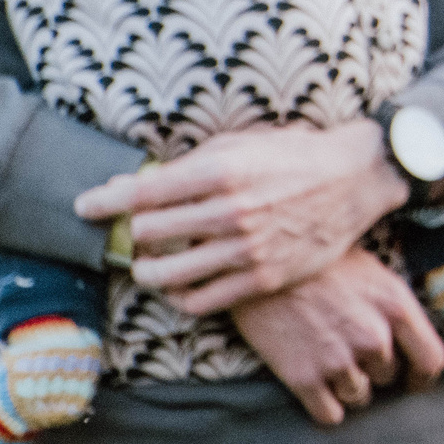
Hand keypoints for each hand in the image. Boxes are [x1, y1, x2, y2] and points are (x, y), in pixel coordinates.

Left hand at [74, 121, 408, 313]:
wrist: (357, 178)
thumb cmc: (295, 155)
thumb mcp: (241, 144)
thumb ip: (188, 165)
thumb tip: (132, 185)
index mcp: (222, 171)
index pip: (143, 193)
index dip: (104, 202)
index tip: (87, 207)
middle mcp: (231, 211)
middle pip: (148, 232)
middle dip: (132, 231)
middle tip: (133, 231)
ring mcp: (247, 249)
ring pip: (167, 273)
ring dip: (147, 268)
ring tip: (148, 263)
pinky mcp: (263, 278)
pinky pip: (200, 300)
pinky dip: (179, 296)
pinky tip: (179, 284)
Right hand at [230, 248, 443, 425]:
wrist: (258, 263)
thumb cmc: (317, 262)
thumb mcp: (370, 271)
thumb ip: (392, 306)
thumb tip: (407, 337)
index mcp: (396, 306)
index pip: (431, 359)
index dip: (422, 376)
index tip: (412, 381)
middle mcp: (374, 337)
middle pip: (389, 377)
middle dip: (374, 370)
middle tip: (350, 352)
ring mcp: (339, 360)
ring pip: (359, 396)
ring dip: (348, 387)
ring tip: (327, 361)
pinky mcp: (304, 378)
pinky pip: (330, 414)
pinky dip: (325, 407)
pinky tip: (315, 388)